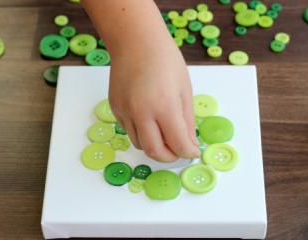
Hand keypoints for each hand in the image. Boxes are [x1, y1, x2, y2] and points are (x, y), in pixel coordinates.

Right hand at [109, 46, 200, 162]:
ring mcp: (124, 110)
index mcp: (164, 106)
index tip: (192, 151)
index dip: (188, 152)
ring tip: (164, 132)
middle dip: (169, 157)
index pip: (177, 144)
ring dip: (154, 145)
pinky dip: (141, 132)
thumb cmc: (165, 60)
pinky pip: (128, 130)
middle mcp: (141, 112)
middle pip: (154, 152)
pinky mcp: (114, 108)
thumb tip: (190, 143)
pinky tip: (148, 118)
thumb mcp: (185, 90)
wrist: (136, 41)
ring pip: (139, 143)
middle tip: (178, 151)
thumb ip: (187, 121)